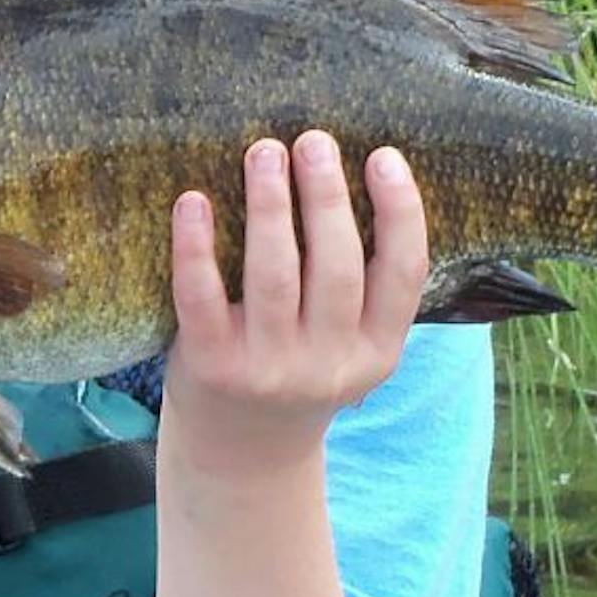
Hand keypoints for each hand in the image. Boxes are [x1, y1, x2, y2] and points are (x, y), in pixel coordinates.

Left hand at [162, 131, 429, 475]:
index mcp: (375, 351)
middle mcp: (327, 364)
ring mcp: (268, 368)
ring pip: (273, 274)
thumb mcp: (348, 346)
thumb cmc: (296, 371)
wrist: (241, 456)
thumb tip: (350, 174)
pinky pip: (200, 297)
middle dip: (326, 197)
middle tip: (313, 140)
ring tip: (264, 151)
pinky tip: (193, 200)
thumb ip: (360, 285)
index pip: (403, 274)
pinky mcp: (210, 366)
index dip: (400, 212)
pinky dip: (196, 246)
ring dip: (270, 206)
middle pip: (336, 267)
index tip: (383, 156)